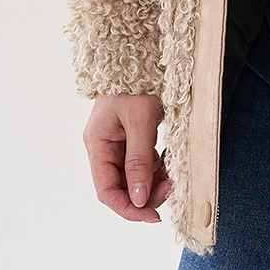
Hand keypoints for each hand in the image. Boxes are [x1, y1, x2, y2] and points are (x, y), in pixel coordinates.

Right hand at [83, 93, 170, 223]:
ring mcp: (118, 143)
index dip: (128, 208)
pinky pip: (143, 163)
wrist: (140, 54)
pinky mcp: (133, 138)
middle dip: (144, 195)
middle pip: (120, 187)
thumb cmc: (136, 83)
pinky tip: (169, 163)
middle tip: (169, 190)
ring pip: (134, 177)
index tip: (152, 216)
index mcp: (97, 144)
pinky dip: (157, 168)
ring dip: (153, 183)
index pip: (106, 191)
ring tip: (172, 177)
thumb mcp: (140, 121)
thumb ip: (138, 161)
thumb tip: (139, 199)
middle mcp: (104, 147)